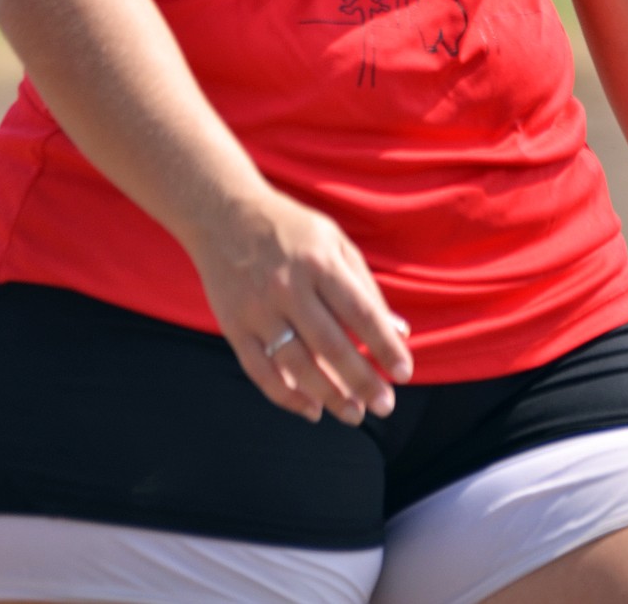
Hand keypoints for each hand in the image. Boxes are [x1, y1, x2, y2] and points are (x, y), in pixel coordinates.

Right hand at [187, 184, 413, 425]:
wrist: (224, 214)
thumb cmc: (290, 229)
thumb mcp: (334, 242)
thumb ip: (364, 285)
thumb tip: (399, 330)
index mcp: (320, 262)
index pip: (360, 312)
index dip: (384, 345)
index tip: (404, 373)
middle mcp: (289, 287)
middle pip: (331, 344)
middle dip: (362, 380)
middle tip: (384, 406)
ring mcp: (258, 309)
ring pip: (296, 364)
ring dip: (329, 395)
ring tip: (354, 414)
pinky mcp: (234, 326)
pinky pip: (260, 370)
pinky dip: (286, 396)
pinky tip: (311, 409)